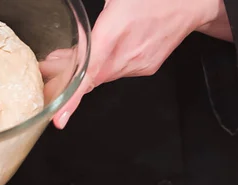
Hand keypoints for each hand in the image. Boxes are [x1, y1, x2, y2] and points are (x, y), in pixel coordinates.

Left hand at [44, 0, 231, 128]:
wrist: (189, 5)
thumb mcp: (114, 2)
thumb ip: (87, 25)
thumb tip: (67, 37)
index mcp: (111, 39)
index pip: (86, 75)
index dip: (71, 100)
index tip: (59, 119)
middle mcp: (124, 59)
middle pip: (89, 76)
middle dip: (68, 76)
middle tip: (48, 68)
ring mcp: (136, 67)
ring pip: (103, 74)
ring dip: (90, 66)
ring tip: (78, 53)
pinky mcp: (145, 68)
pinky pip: (119, 70)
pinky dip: (108, 63)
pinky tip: (110, 49)